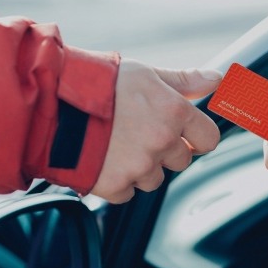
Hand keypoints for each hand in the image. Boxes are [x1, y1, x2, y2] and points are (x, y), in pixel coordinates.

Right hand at [91, 61, 222, 202]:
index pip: (209, 139)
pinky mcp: (114, 184)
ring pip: (154, 179)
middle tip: (137, 134)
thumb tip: (217, 79)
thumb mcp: (145, 74)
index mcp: (174, 113)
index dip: (197, 138)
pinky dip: (116, 181)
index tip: (185, 136)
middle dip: (165, 151)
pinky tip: (102, 159)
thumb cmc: (98, 83)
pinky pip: (127, 193)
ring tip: (116, 144)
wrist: (50, 102)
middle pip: (181, 161)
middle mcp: (161, 141)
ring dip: (140, 168)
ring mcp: (139, 166)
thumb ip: (185, 82)